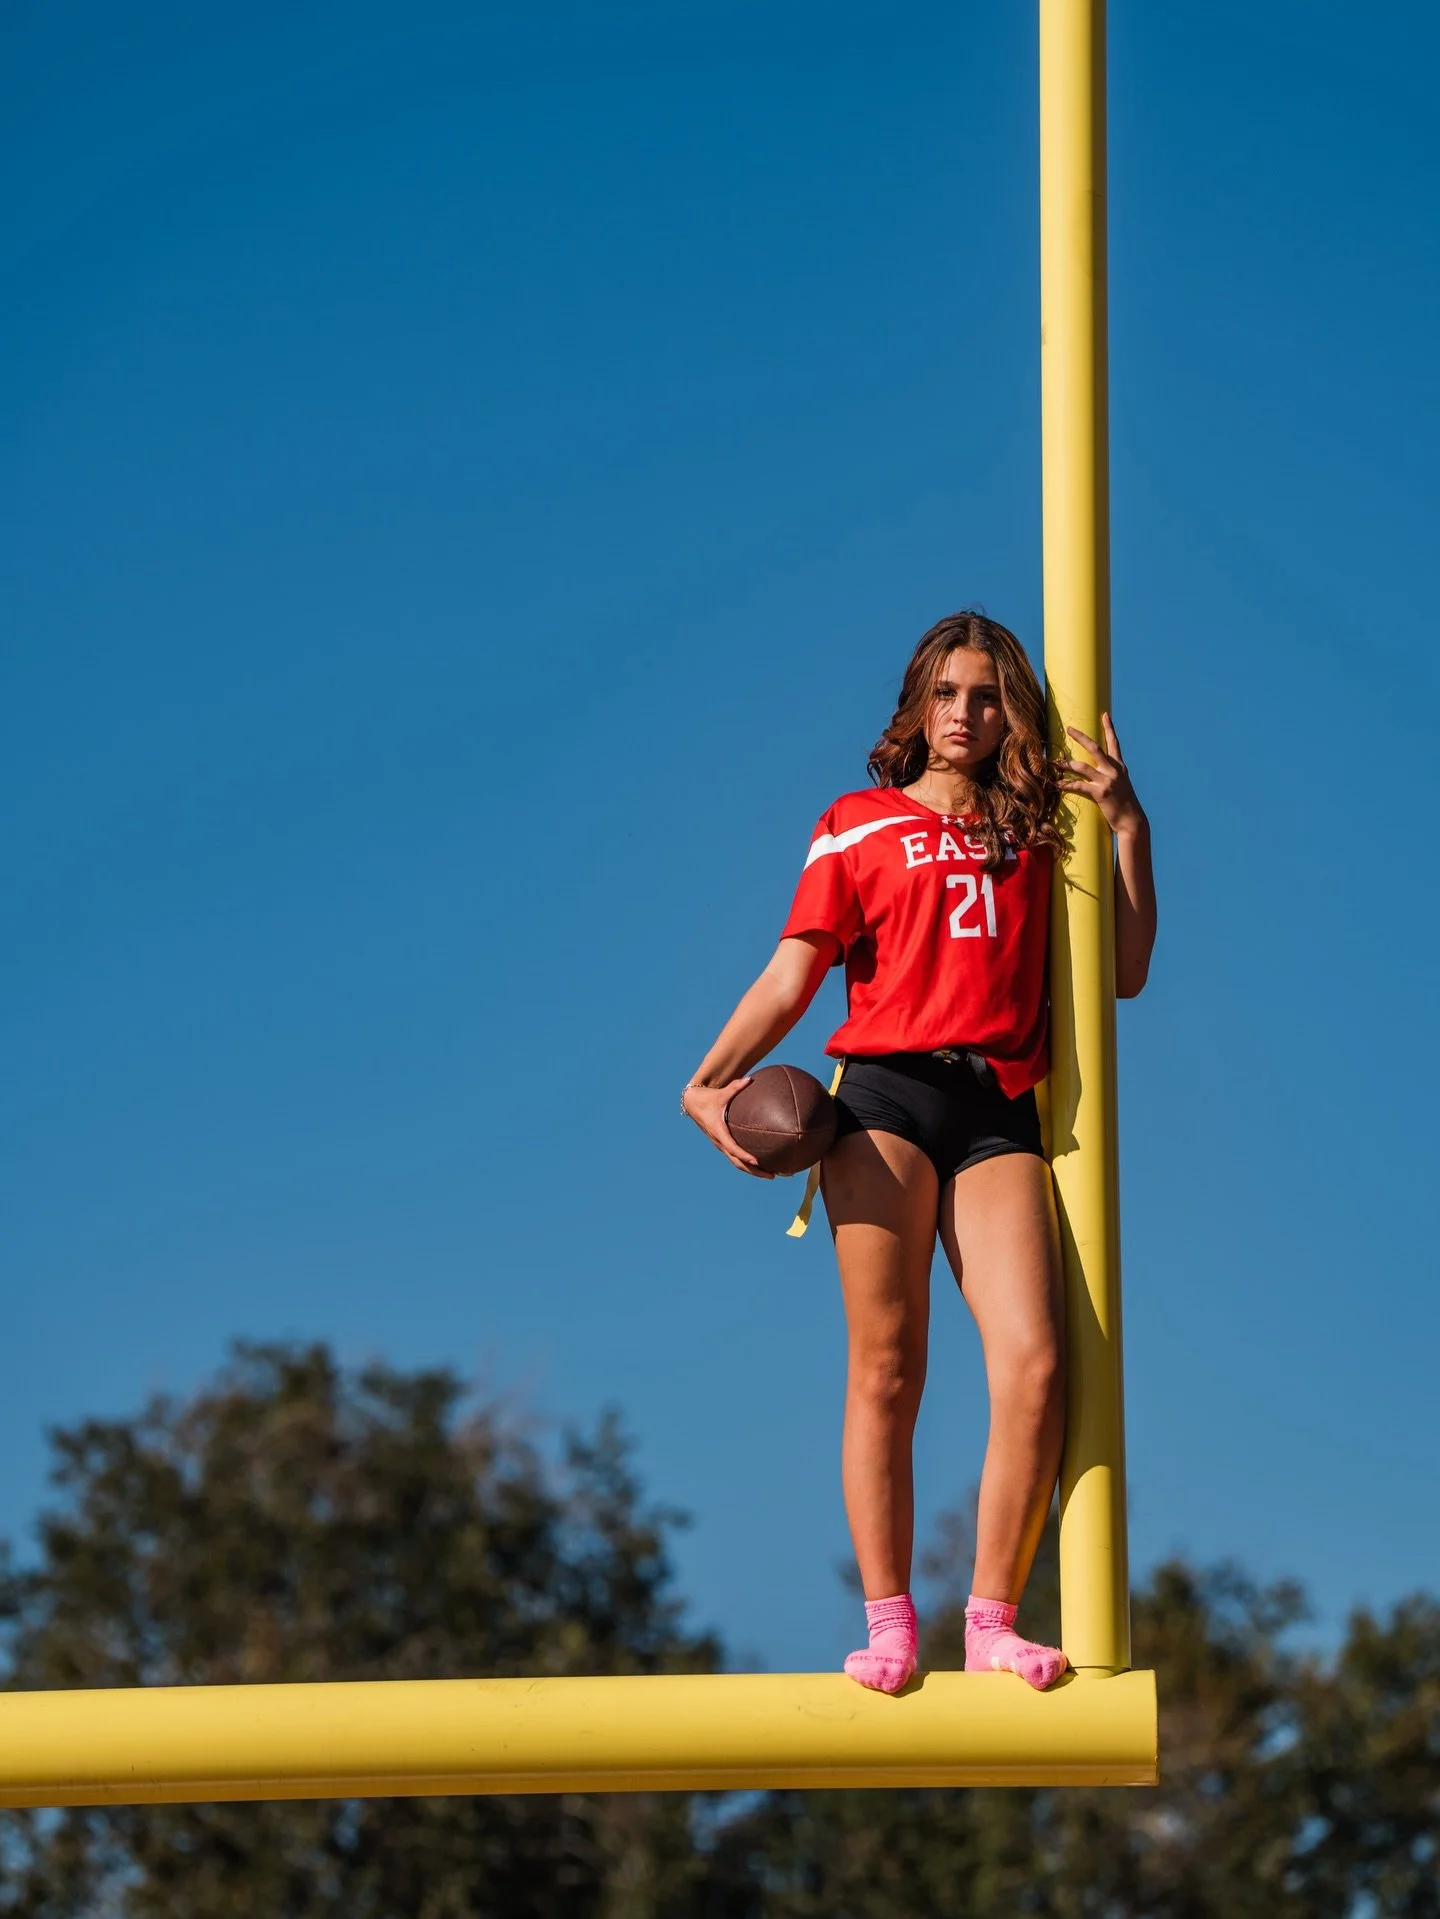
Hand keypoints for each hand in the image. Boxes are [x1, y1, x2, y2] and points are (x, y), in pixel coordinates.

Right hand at [681, 1078, 774, 1178]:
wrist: (693, 1104)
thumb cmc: (708, 1098)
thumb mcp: (721, 1093)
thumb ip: (736, 1087)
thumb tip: (751, 1079)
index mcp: (718, 1131)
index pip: (732, 1147)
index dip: (744, 1155)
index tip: (756, 1161)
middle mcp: (719, 1141)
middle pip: (737, 1162)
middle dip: (754, 1171)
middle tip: (772, 1175)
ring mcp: (721, 1144)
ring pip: (737, 1163)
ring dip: (753, 1171)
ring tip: (771, 1175)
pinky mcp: (723, 1144)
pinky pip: (736, 1157)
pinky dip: (748, 1163)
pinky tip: (762, 1163)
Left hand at [1059, 714, 1146, 835]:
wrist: (1133, 821)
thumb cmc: (1125, 805)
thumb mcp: (1122, 785)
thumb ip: (1113, 775)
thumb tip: (1102, 771)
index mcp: (1120, 767)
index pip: (1114, 743)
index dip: (1109, 728)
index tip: (1105, 714)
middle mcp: (1114, 770)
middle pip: (1095, 747)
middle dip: (1080, 737)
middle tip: (1069, 728)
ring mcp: (1107, 781)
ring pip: (1082, 766)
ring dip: (1066, 764)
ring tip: (1055, 761)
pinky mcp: (1100, 793)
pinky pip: (1079, 785)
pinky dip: (1066, 784)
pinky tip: (1057, 783)